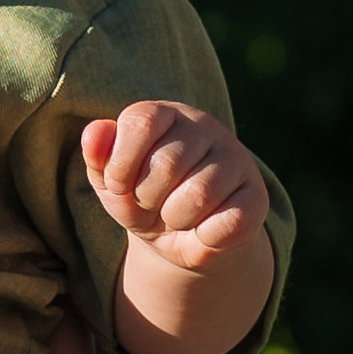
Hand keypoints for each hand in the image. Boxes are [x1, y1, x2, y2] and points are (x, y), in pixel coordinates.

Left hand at [83, 101, 268, 273]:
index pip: (141, 122)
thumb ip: (98, 157)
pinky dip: (204, 237)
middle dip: (147, 197)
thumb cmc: (141, 199)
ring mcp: (236, 160)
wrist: (178, 238)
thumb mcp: (111, 182)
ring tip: (176, 215)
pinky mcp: (257, 197)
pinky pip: (228, 222)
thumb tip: (94, 132)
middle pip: (167, 163)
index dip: (121, 164)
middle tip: (152, 203)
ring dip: (175, 218)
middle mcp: (206, 128)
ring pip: (199, 194)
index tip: (118, 185)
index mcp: (166, 114)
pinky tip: (202, 229)